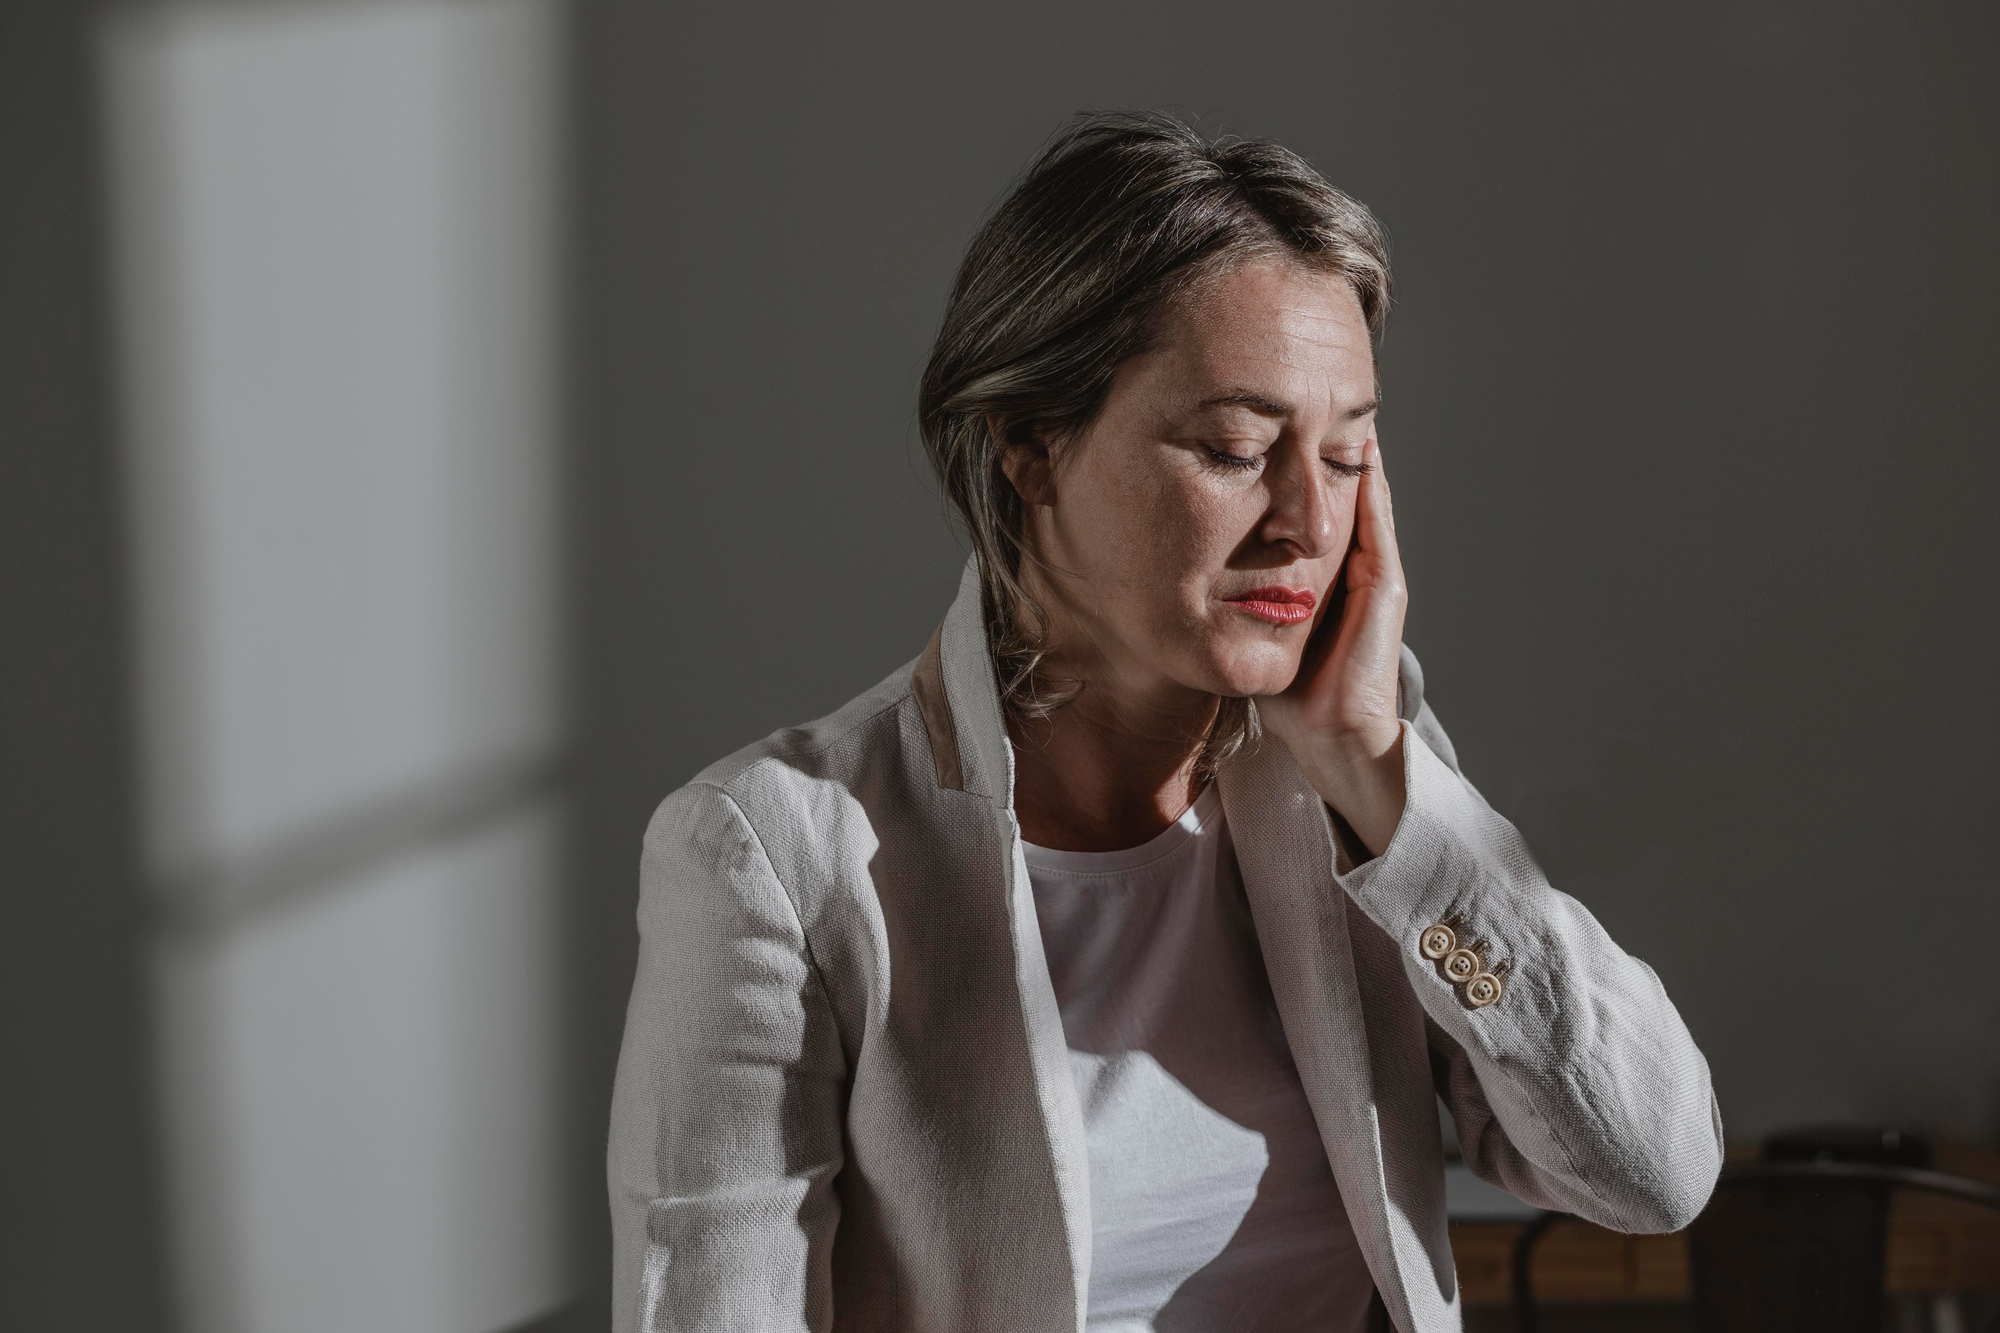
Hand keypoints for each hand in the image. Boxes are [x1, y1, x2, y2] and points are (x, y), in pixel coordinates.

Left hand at [1257, 435, 1409, 856]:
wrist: (1330, 737)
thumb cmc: (1288, 695)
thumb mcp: (1248, 630)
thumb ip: (1225, 599)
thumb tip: (1168, 571)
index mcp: (1318, 574)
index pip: (1304, 505)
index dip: (1288, 466)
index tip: (1264, 427)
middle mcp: (1350, 564)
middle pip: (1335, 489)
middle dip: (1317, 446)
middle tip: (1303, 398)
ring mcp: (1372, 570)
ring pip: (1360, 495)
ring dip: (1346, 452)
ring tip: (1335, 405)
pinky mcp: (1385, 583)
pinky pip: (1377, 520)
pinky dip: (1369, 483)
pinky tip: (1357, 449)